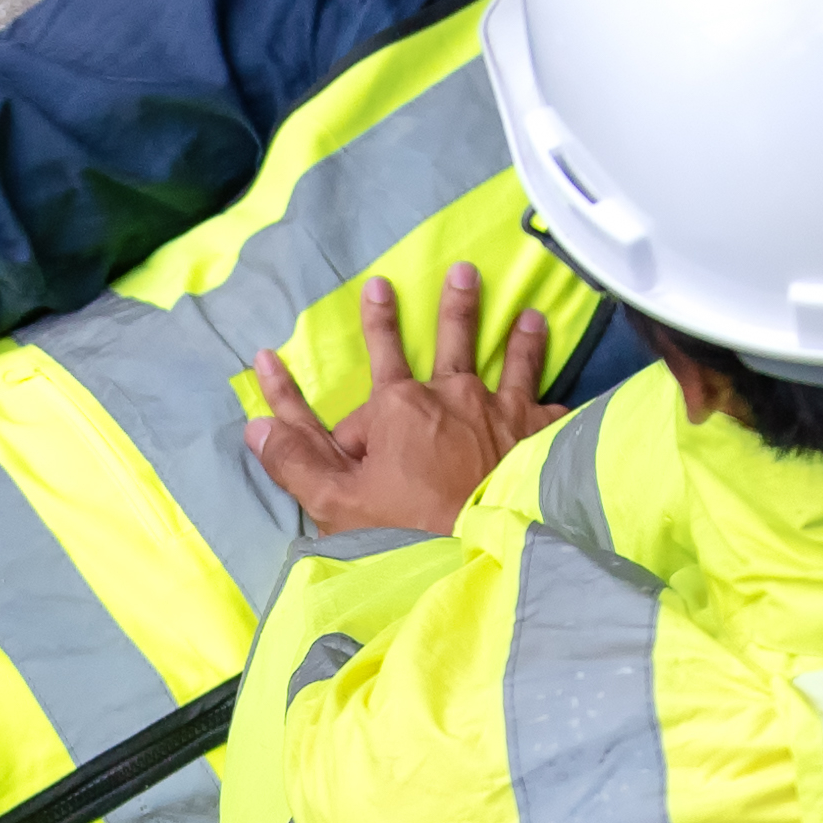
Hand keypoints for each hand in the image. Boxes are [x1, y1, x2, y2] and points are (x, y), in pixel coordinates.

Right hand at [244, 263, 562, 539]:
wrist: (491, 550)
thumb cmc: (411, 529)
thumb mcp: (338, 503)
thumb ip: (297, 461)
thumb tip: (254, 428)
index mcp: (400, 406)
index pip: (360, 386)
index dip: (336, 393)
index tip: (282, 365)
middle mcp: (453, 395)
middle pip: (451, 338)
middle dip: (452, 304)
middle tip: (463, 272)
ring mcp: (502, 411)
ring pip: (509, 360)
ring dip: (516, 335)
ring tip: (529, 314)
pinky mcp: (540, 435)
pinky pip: (551, 408)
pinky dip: (558, 400)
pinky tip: (568, 394)